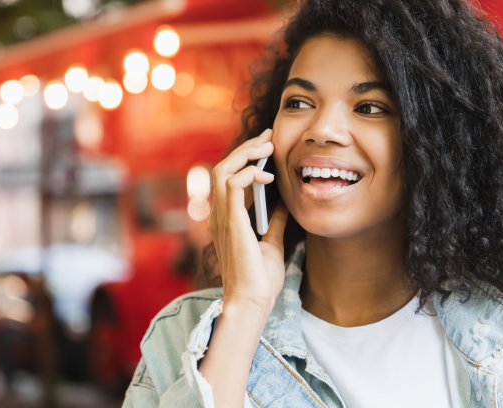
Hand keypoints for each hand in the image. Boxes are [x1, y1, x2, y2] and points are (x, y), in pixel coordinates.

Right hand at [209, 129, 288, 316]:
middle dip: (246, 148)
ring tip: (268, 148)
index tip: (267, 145)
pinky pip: (230, 185)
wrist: (254, 302)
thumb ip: (273, 221)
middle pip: (222, 168)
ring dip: (246, 155)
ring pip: (223, 170)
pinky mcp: (230, 222)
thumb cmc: (260, 280)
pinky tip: (266, 177)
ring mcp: (222, 218)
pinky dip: (247, 174)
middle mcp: (219, 215)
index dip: (246, 157)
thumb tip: (282, 203)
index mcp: (227, 219)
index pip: (228, 178)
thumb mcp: (272, 243)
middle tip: (269, 138)